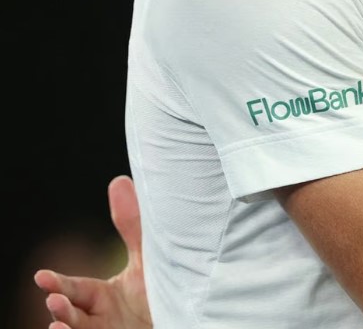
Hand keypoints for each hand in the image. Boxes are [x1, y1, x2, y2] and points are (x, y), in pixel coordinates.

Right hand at [34, 176, 151, 328]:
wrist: (188, 316)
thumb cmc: (160, 290)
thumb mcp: (147, 258)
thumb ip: (133, 226)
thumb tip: (119, 182)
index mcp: (101, 295)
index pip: (74, 289)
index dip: (58, 284)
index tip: (41, 277)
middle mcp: (99, 317)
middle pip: (72, 312)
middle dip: (60, 306)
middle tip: (54, 299)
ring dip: (67, 326)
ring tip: (59, 324)